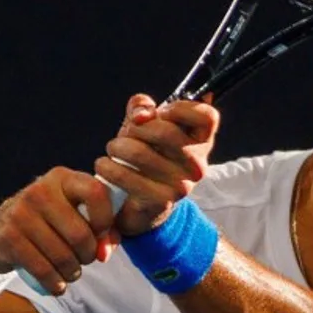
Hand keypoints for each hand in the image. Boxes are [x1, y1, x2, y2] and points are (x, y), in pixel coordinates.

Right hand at [0, 166, 117, 295]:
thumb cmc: (48, 222)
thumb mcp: (73, 213)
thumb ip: (102, 228)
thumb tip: (104, 253)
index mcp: (62, 178)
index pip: (96, 192)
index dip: (105, 219)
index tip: (101, 234)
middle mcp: (40, 191)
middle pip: (80, 234)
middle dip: (88, 255)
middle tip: (85, 259)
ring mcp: (20, 213)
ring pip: (62, 256)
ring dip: (73, 272)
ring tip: (72, 272)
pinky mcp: (7, 237)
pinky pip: (42, 269)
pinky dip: (54, 283)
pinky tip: (58, 286)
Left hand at [96, 93, 219, 236]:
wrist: (141, 205)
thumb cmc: (147, 155)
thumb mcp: (145, 126)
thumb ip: (142, 107)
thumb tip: (141, 113)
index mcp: (201, 141)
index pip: (208, 117)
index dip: (182, 108)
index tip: (161, 112)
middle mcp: (197, 164)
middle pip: (166, 132)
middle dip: (135, 128)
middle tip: (126, 133)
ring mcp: (182, 185)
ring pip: (140, 152)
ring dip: (117, 146)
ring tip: (112, 149)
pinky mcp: (161, 201)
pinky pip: (127, 176)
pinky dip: (108, 168)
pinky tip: (104, 165)